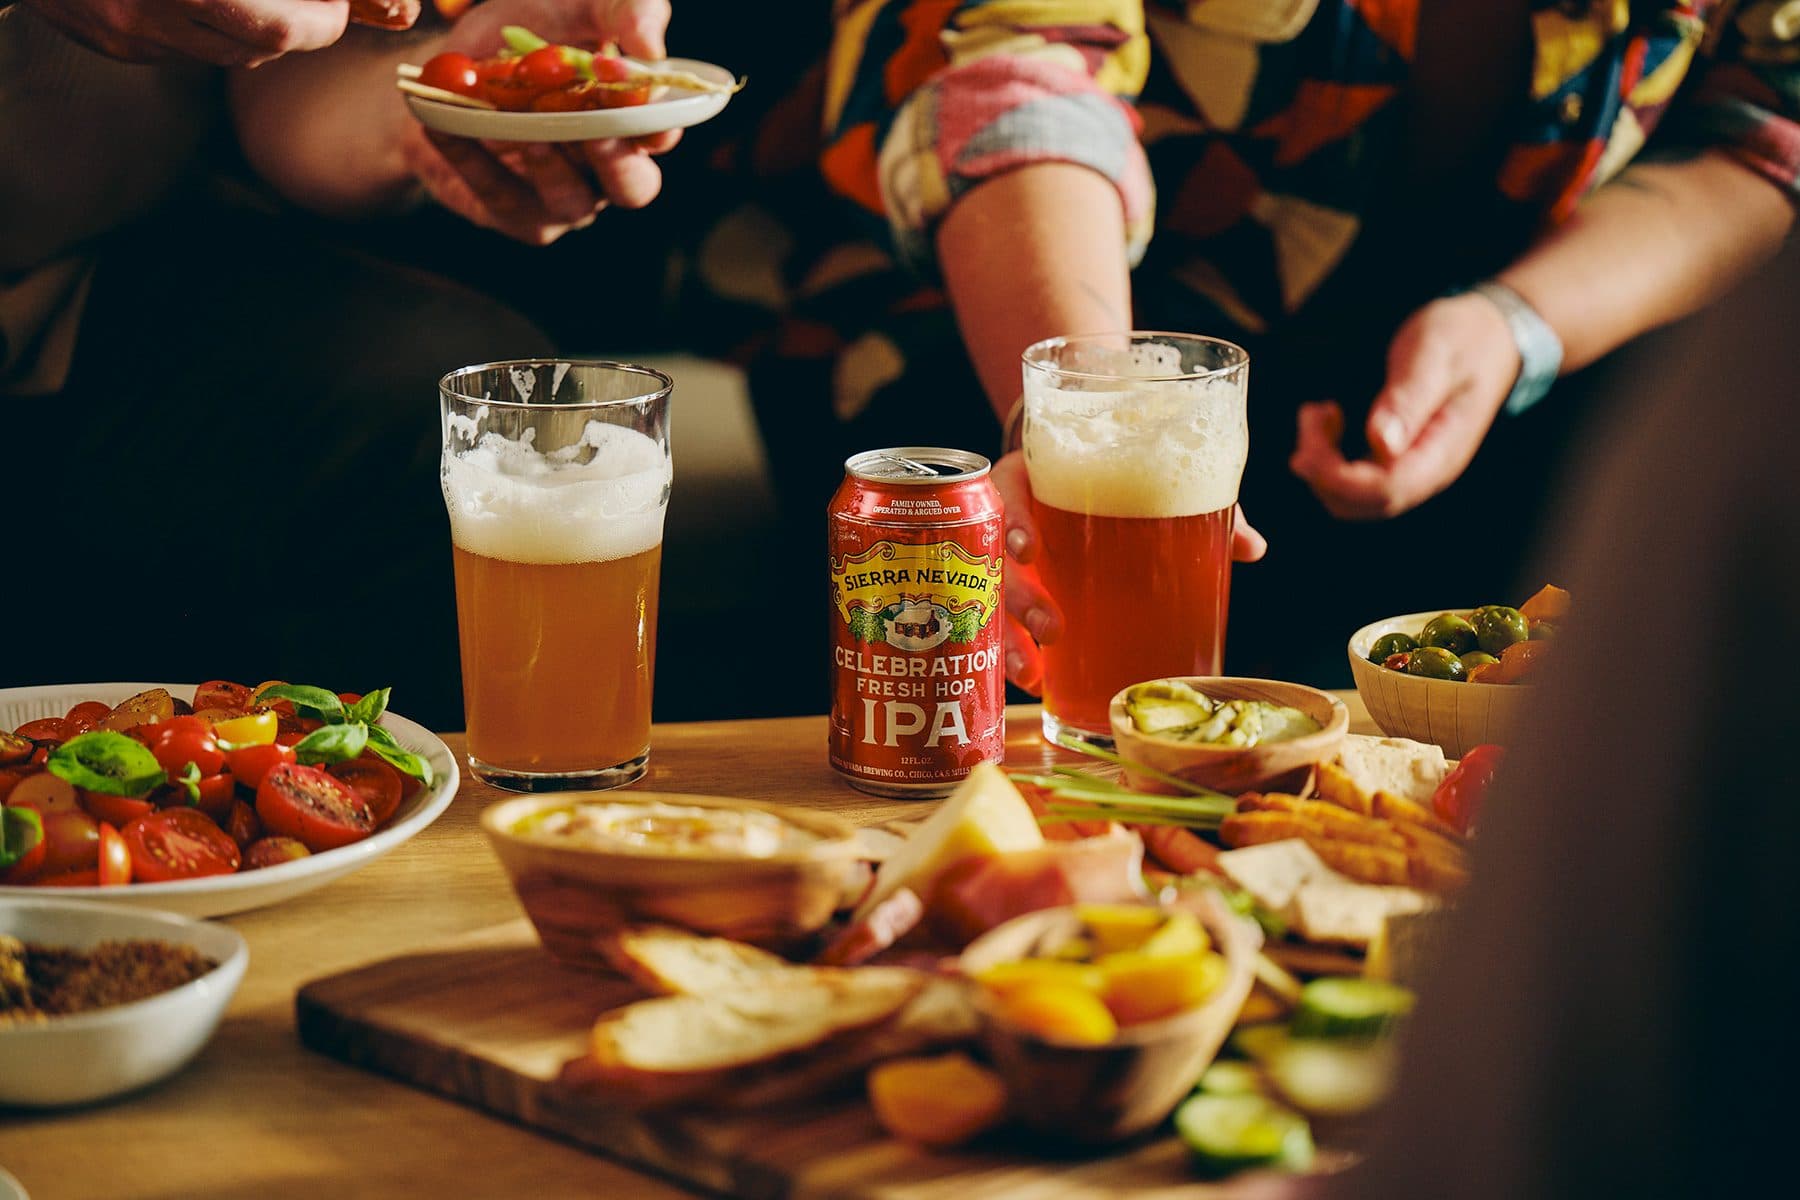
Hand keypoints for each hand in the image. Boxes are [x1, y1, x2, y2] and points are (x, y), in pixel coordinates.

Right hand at [27, 0, 349, 65]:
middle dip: (305, 29)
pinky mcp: (119, 48)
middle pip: (264, 49)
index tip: (337, 3)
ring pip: (230, 57)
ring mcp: (134, 36)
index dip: (323, 20)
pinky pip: (189, 53)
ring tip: (277, 1)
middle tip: (324, 7)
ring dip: (265, 33)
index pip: (281, 29)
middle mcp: (154, 13)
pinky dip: (217, 32)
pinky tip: (218, 4)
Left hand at [402, 0, 677, 244]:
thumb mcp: (580, 2)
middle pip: (632, 187)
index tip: (628, 90)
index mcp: (631, 122)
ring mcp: (560, 196)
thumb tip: (649, 46)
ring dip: (550, 170)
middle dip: (614, 161)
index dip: (654, 123)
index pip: (660, 135)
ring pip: (569, 202)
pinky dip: (472, 161)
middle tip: (592, 130)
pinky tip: (446, 127)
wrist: (453, 60)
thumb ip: (625, 10)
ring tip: (524, 134)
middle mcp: (604, 168)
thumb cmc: (533, 28)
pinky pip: (498, 196)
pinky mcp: (510, 210)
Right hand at [992, 451, 1266, 694]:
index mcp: (1036, 478)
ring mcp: (1007, 561)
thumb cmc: (1122, 475)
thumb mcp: (1155, 480)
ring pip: (990, 599)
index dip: (1011, 520)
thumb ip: (1196, 503)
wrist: (1094, 475)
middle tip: (1050, 628)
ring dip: (1008, 638)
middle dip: (1017, 597)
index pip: (1008, 491)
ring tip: (1033, 674)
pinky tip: (1036, 685)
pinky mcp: (1015, 593)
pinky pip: (1001, 623)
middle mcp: (1012, 519)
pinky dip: (1015, 655)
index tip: (1029, 548)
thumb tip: (1251, 548)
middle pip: (994, 557)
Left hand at [1290, 293, 1520, 518]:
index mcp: (1441, 454)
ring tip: (1319, 413)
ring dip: (1321, 464)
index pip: (1384, 490)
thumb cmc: (1466, 339)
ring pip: (1349, 498)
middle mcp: (1425, 472)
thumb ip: (1408, 399)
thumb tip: (1382, 443)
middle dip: (1321, 468)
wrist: (1492, 334)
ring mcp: (1410, 469)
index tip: (1315, 426)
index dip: (1337, 472)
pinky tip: (1327, 422)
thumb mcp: (1434, 357)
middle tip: (1313, 413)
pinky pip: (1353, 481)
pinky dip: (1328, 459)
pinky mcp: (1395, 460)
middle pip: (1358, 504)